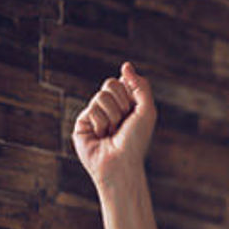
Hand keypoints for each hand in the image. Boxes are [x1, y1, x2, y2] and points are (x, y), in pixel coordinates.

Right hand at [72, 62, 157, 188]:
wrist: (121, 163)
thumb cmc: (136, 140)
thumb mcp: (146, 110)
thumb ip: (140, 86)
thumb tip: (126, 65)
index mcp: (125, 103)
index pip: (122, 81)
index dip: (129, 91)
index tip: (132, 107)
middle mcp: (109, 107)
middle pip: (110, 83)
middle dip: (121, 102)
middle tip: (123, 121)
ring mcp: (94, 114)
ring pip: (101, 96)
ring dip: (113, 115)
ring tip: (112, 132)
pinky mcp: (81, 123)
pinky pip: (91, 109)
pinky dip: (101, 123)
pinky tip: (101, 136)